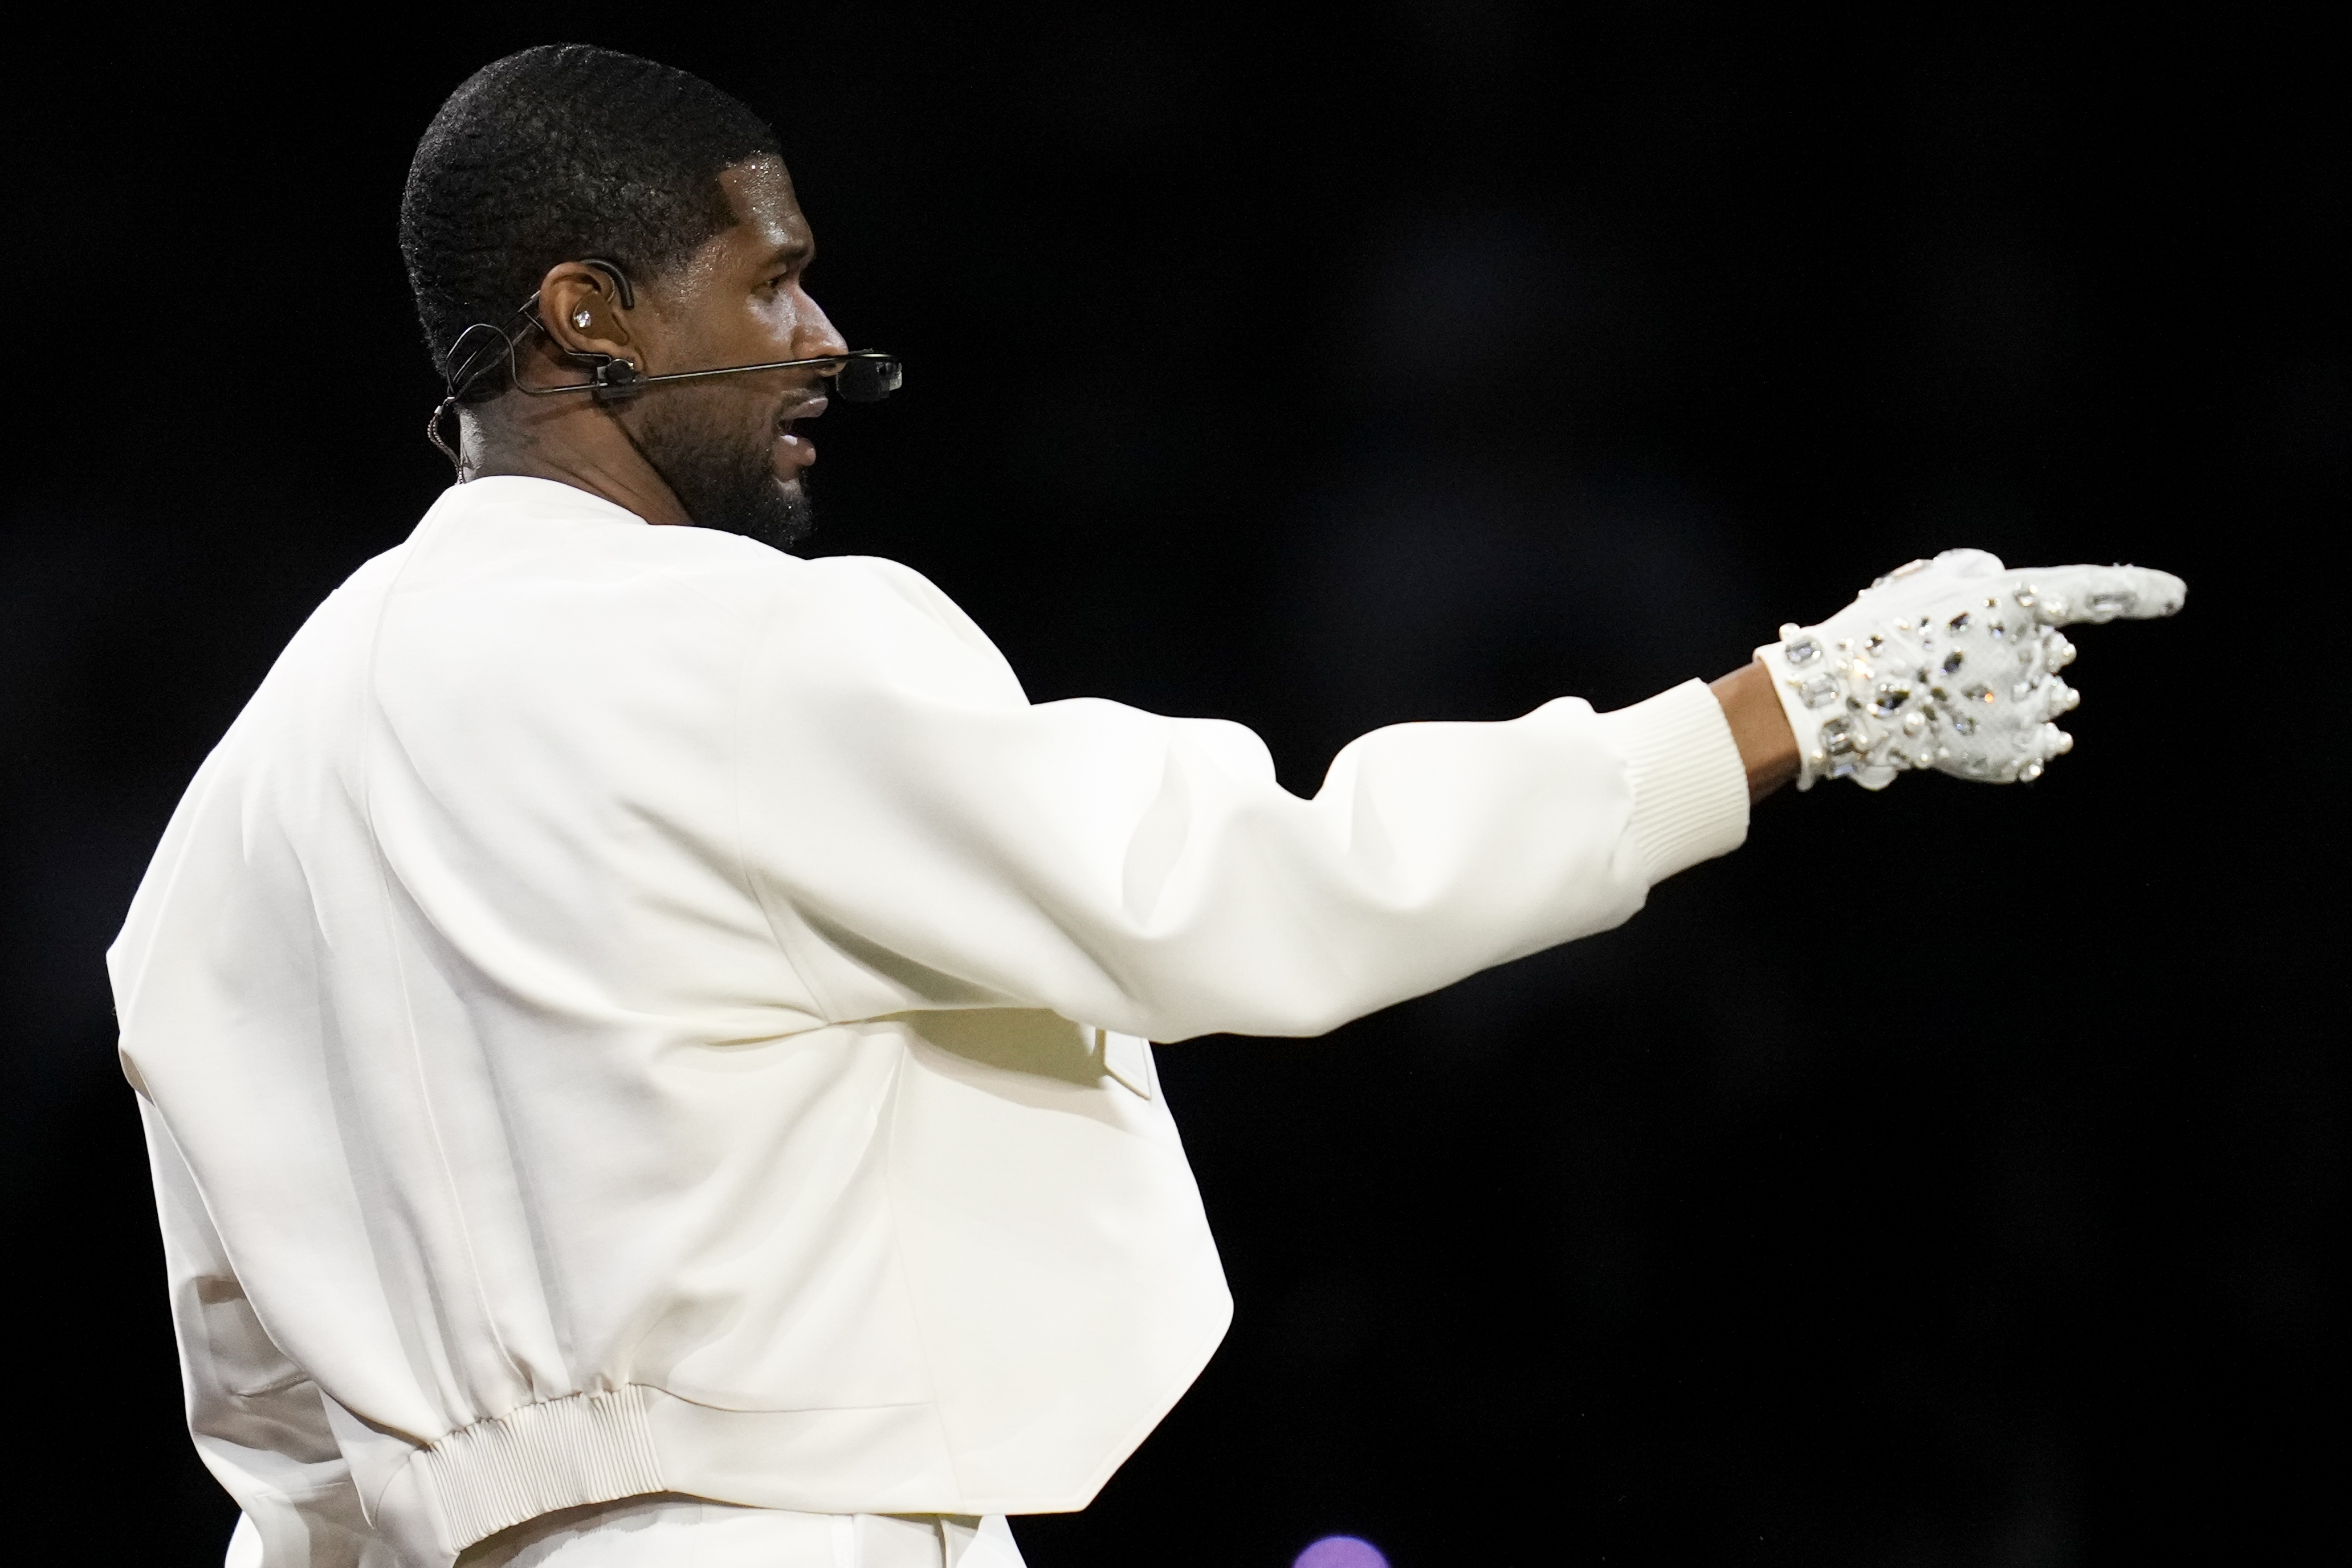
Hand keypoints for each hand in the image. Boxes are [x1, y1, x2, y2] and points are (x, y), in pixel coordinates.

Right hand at [1758, 549, 2185, 790]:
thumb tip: (2037, 615)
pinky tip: (1976, 731)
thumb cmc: (1876, 636)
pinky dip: (2017, 737)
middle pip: (2059, 649)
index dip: (2140, 592)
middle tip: (1961, 660)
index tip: (2176, 595)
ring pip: (2053, 698)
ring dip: (2019, 696)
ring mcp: (2025, 704)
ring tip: (1959, 700)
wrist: (1839, 701)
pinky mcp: (2015, 750)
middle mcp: (2031, 650)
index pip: (2097, 592)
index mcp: (2012, 599)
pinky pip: (2043, 743)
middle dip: (2027, 653)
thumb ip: (1991, 588)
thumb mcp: (1930, 585)